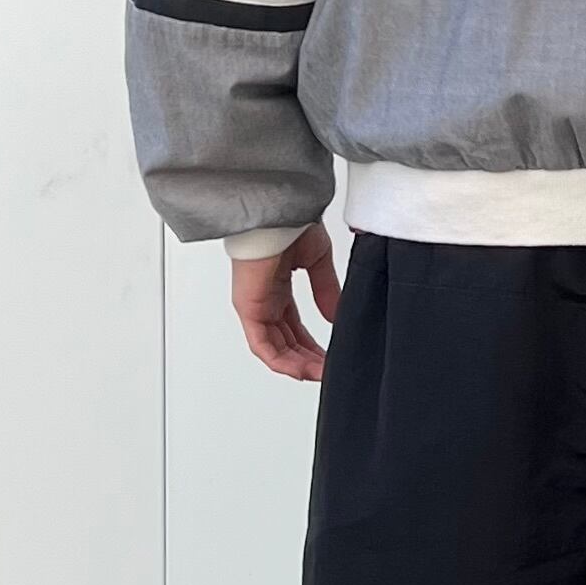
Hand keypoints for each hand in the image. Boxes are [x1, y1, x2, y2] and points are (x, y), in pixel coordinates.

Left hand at [230, 224, 340, 381]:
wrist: (278, 210)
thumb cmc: (292, 223)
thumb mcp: (317, 262)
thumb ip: (326, 290)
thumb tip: (336, 315)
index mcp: (276, 287)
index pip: (292, 326)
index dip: (311, 345)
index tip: (330, 357)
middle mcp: (263, 299)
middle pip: (284, 341)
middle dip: (307, 360)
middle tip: (328, 371)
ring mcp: (254, 306)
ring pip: (274, 349)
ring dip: (298, 365)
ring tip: (321, 375)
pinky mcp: (249, 309)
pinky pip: (263, 346)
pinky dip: (283, 362)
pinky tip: (302, 370)